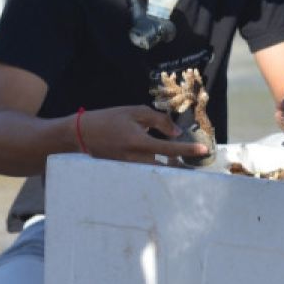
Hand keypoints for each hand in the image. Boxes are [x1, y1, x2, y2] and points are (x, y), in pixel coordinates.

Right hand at [78, 105, 209, 165]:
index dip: (188, 149)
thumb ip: (158, 120)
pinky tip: (162, 160)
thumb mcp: (134, 112)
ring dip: (169, 166)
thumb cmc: (108, 119)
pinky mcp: (125, 171)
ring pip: (156, 170)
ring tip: (179, 160)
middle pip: (165, 167)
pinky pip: (146, 170)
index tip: (203, 150)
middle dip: (180, 165)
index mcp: (139, 142)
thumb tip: (176, 132)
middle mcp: (135, 159)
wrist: (80, 134)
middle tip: (194, 161)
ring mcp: (129, 168)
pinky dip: (156, 166)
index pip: (169, 148)